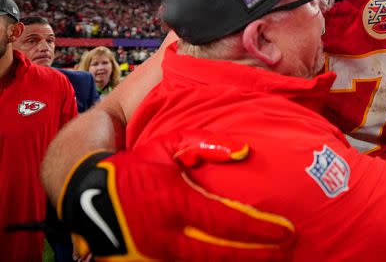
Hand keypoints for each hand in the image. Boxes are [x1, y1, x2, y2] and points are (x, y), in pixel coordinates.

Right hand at [59, 137, 294, 260]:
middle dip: (259, 255)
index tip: (288, 231)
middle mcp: (167, 236)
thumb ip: (208, 145)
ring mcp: (154, 257)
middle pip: (224, 254)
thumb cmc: (135, 166)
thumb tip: (245, 151)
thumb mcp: (168, 145)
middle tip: (287, 250)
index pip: (229, 222)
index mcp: (176, 204)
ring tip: (265, 259)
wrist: (87, 195)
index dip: (262, 230)